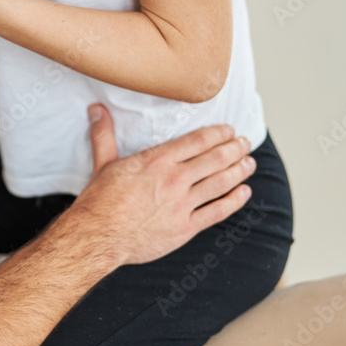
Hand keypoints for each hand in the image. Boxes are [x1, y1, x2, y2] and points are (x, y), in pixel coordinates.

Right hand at [67, 104, 254, 267]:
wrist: (99, 235)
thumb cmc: (99, 201)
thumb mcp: (102, 163)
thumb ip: (104, 135)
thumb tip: (96, 109)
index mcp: (157, 161)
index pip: (197, 141)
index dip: (218, 133)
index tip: (229, 130)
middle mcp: (174, 179)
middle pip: (215, 159)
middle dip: (234, 149)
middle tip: (245, 143)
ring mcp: (182, 204)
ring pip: (220, 183)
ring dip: (239, 171)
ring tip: (249, 163)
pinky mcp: (185, 227)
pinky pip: (217, 212)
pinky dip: (234, 201)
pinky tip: (244, 193)